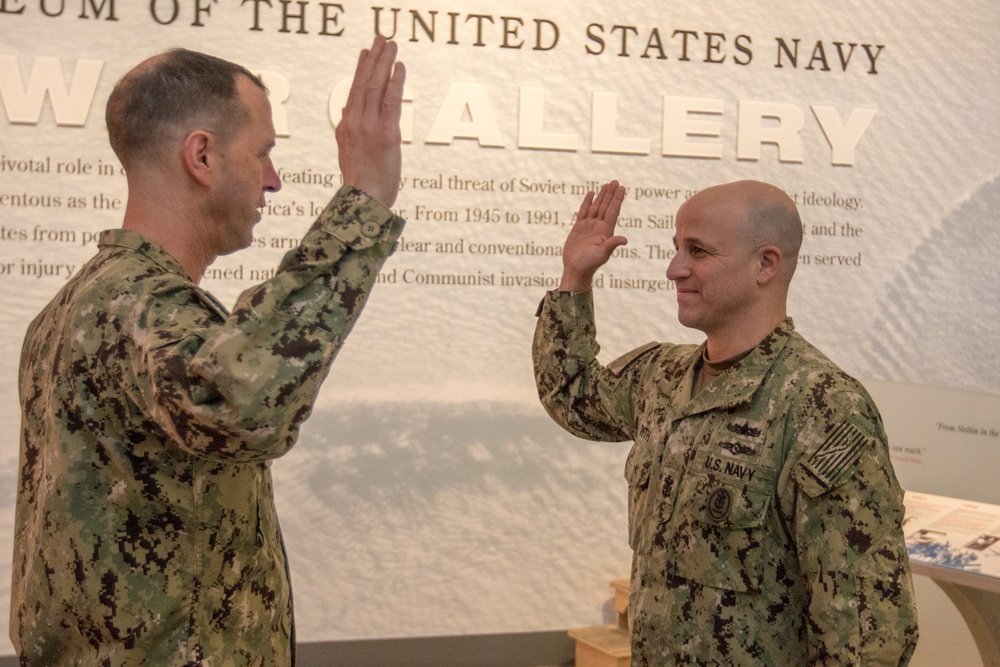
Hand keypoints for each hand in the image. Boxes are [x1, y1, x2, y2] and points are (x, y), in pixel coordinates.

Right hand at [336, 36, 405, 207]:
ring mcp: (369, 127)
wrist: (363, 201)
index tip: (365, 53)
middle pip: (363, 83)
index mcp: (344, 128)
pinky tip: (400, 68)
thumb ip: (350, 134)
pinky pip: (391, 102)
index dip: (360, 70)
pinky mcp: (386, 134)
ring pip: (375, 87)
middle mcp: (354, 123)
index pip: (353, 92)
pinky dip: (395, 82)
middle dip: (373, 59)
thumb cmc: (361, 186)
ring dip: (384, 63)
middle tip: (381, 39)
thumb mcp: (350, 155)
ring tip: (391, 45)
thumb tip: (348, 116)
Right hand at [559, 181, 626, 290]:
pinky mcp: (579, 228)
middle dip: (611, 194)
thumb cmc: (589, 264)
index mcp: (606, 231)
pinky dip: (587, 202)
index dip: (617, 199)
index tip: (621, 188)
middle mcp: (599, 227)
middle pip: (606, 206)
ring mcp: (589, 226)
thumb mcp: (601, 255)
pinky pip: (584, 212)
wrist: (575, 269)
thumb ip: (611, 245)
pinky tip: (591, 194)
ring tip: (607, 184)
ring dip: (602, 196)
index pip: (613, 211)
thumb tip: (624, 240)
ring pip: (596, 207)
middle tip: (615, 182)